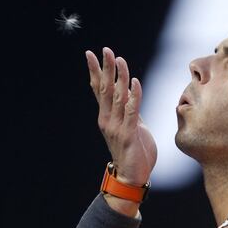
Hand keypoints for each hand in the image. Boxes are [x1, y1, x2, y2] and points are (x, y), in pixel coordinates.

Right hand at [86, 47, 156, 186]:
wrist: (133, 177)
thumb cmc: (134, 153)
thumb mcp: (133, 128)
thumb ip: (130, 113)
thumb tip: (131, 97)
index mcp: (107, 118)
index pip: (100, 91)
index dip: (96, 72)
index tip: (92, 55)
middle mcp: (108, 120)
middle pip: (106, 90)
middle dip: (106, 69)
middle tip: (105, 50)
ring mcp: (117, 127)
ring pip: (117, 97)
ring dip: (120, 77)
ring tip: (120, 60)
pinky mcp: (129, 134)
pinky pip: (132, 111)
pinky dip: (134, 96)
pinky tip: (135, 82)